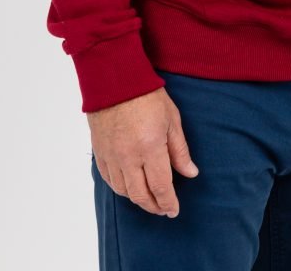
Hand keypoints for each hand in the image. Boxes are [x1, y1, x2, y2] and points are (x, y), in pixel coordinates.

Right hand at [88, 86, 198, 217]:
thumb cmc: (147, 96)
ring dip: (137, 199)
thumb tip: (191, 173)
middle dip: (154, 206)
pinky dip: (120, 188)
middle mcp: (129, 157)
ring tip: (148, 199)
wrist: (114, 79)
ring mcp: (112, 156)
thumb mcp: (171, 120)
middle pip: (140, 195)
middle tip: (163, 209)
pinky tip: (129, 187)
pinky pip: (108, 179)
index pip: (161, 187)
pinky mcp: (100, 152)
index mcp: (150, 148)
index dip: (169, 203)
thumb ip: (180, 150)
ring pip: (124, 191)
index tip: (174, 210)